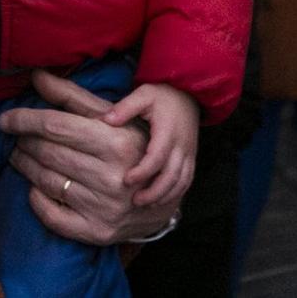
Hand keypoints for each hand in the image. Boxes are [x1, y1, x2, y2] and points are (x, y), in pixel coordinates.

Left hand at [0, 71, 180, 244]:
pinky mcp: (97, 231)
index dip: (25, 120)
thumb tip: (36, 75)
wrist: (158, 194)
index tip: (5, 120)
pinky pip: (53, 216)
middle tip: (16, 137)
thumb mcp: (108, 116)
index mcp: (116, 143)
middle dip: (24, 142)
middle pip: (48, 153)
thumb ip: (70, 96)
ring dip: (25, 166)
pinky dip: (36, 200)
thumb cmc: (129, 146)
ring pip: (46, 181)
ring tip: (20, 155)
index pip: (56, 126)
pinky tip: (33, 186)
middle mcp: (112, 177)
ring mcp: (104, 208)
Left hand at [103, 82, 200, 206]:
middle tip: (135, 201)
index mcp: (168, 131)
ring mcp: (188, 154)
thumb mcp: (143, 94)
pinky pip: (187, 181)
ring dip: (165, 196)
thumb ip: (125, 107)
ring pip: (181, 182)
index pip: (157, 157)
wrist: (189, 94)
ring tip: (145, 204)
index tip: (126, 180)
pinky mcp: (191, 158)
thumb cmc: (162, 95)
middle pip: (171, 176)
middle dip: (154, 192)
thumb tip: (105, 120)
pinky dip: (175, 194)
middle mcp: (181, 146)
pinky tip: (160, 200)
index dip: (143, 172)